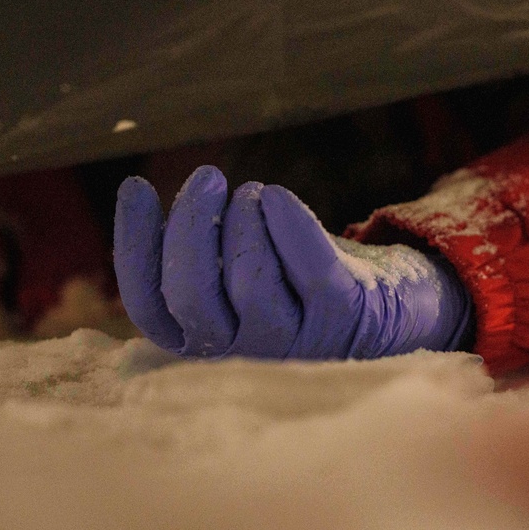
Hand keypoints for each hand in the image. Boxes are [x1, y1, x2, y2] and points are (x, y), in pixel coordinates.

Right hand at [113, 166, 471, 359]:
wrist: (394, 303)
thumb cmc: (302, 279)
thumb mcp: (242, 269)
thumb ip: (198, 253)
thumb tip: (135, 201)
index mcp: (209, 344)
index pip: (151, 307)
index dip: (134, 245)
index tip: (135, 186)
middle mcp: (249, 353)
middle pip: (193, 297)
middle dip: (190, 227)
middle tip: (205, 177)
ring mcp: (300, 341)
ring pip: (250, 283)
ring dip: (245, 221)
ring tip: (255, 196)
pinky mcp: (346, 316)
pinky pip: (311, 270)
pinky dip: (289, 224)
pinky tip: (275, 197)